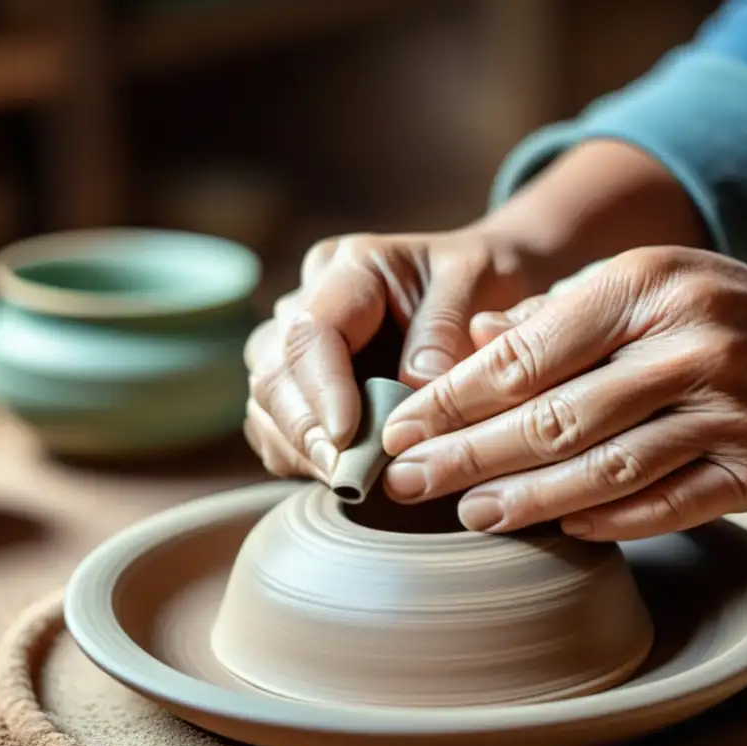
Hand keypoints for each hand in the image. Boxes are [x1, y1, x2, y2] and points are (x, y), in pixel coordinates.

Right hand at [243, 228, 535, 481]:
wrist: (479, 280)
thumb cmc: (480, 278)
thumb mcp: (481, 282)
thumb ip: (445, 329)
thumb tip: (413, 388)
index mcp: (351, 267)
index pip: (312, 331)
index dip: (323, 389)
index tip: (349, 437)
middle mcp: (309, 298)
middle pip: (274, 370)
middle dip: (306, 431)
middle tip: (347, 475)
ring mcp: (295, 338)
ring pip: (264, 401)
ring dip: (299, 448)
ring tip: (346, 478)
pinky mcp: (298, 376)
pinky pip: (274, 423)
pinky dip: (298, 454)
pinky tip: (338, 471)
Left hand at [380, 246, 746, 539]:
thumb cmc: (713, 312)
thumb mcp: (639, 284)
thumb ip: (554, 314)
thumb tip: (470, 341)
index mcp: (644, 288)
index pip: (528, 355)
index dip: (455, 399)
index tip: (403, 428)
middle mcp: (684, 347)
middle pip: (554, 417)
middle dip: (469, 454)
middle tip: (407, 481)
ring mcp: (725, 411)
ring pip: (605, 468)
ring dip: (527, 499)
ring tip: (467, 513)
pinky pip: (665, 504)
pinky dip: (606, 520)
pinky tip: (556, 531)